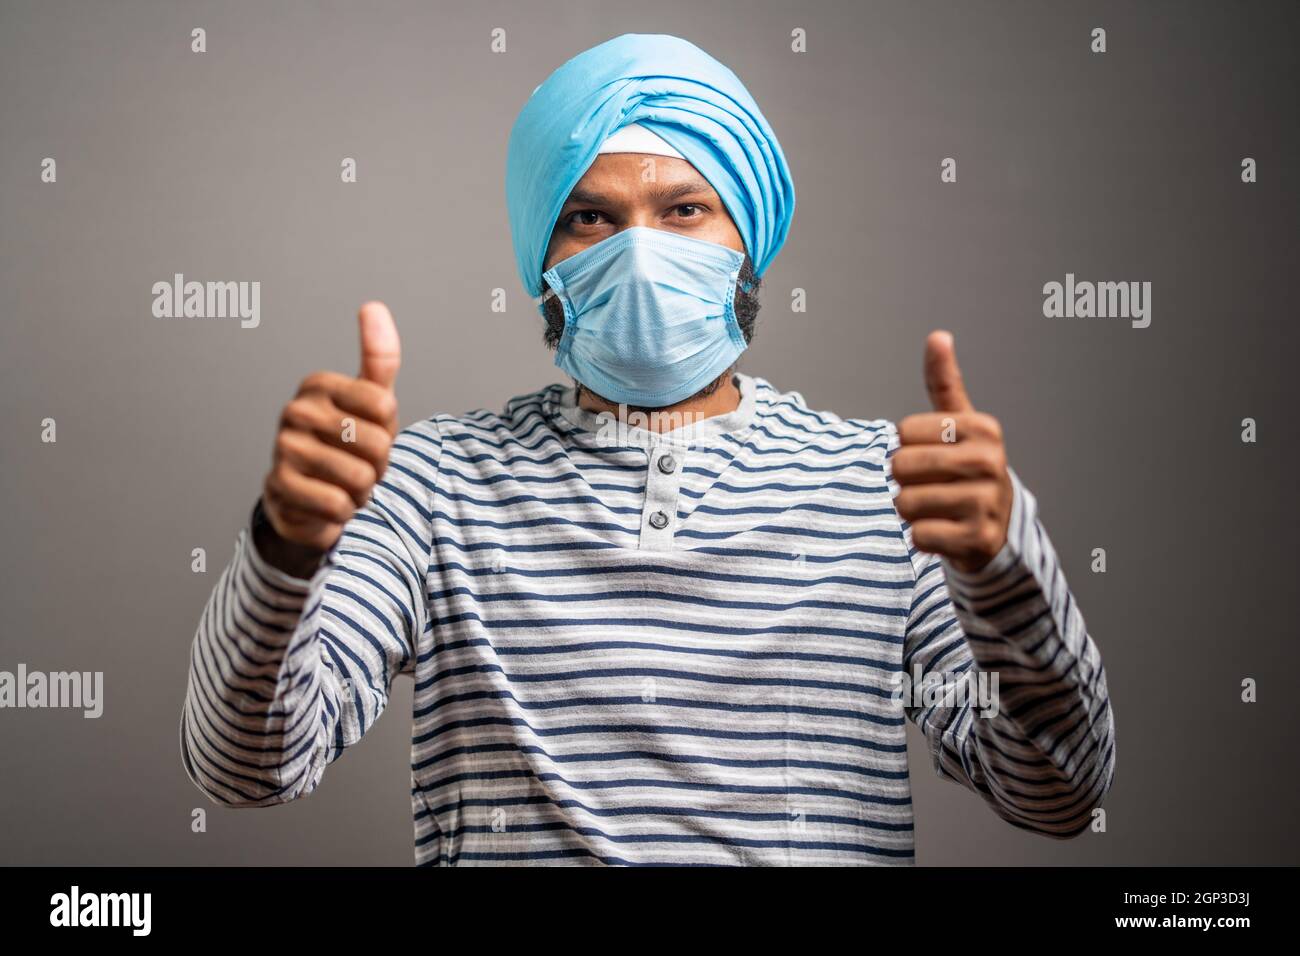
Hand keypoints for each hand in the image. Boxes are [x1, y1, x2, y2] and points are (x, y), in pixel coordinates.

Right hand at [260, 301, 401, 554]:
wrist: (306, 497)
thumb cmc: (346, 441)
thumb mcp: (371, 400)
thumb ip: (378, 358)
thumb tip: (373, 306)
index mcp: (318, 384)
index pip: (385, 406)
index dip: (388, 430)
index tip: (369, 432)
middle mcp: (296, 411)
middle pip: (377, 445)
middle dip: (378, 465)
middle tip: (358, 464)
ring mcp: (283, 448)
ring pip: (361, 478)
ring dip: (362, 491)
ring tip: (344, 484)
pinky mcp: (278, 486)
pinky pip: (338, 505)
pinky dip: (344, 512)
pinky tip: (327, 503)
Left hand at [891, 330, 1012, 573]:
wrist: (998, 528)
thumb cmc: (968, 470)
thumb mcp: (960, 425)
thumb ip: (944, 384)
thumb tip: (937, 336)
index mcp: (983, 428)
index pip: (903, 432)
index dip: (908, 448)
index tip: (934, 457)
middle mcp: (989, 462)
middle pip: (901, 466)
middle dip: (905, 481)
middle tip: (931, 486)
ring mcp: (986, 503)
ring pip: (905, 503)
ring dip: (911, 511)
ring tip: (938, 509)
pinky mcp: (977, 539)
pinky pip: (918, 535)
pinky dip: (922, 537)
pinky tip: (944, 532)